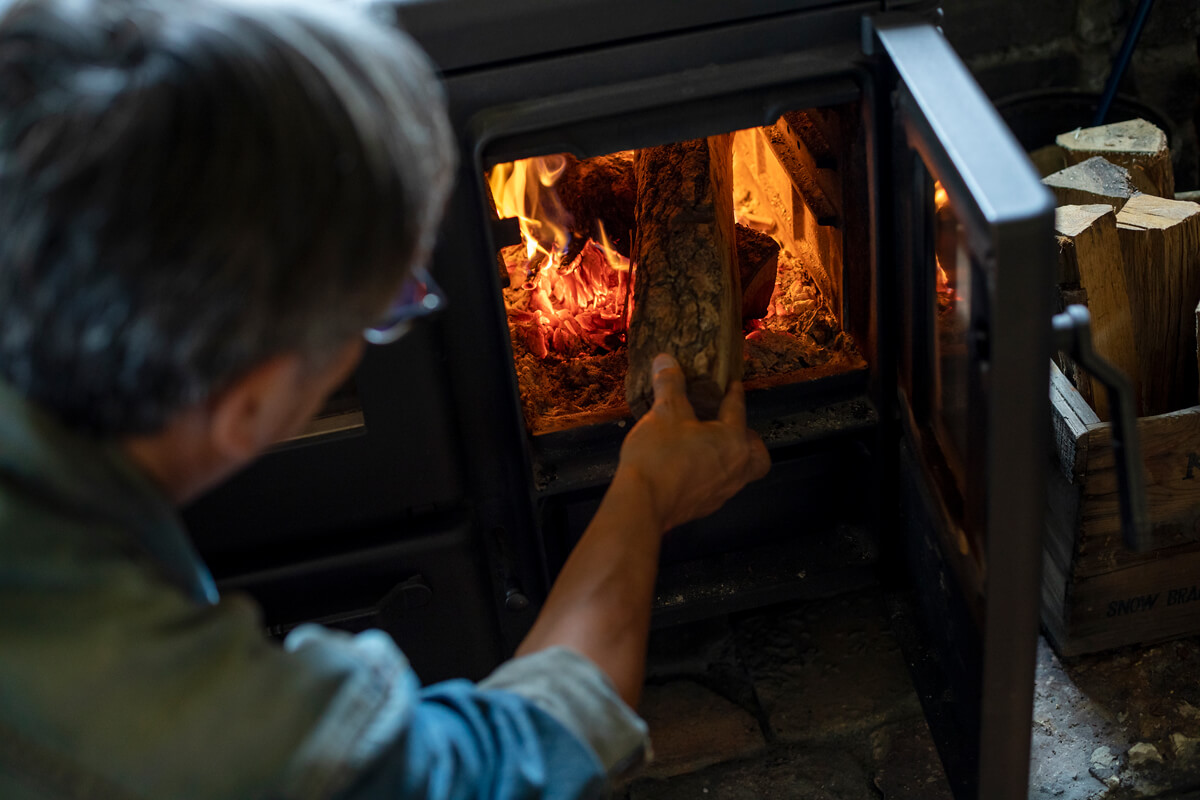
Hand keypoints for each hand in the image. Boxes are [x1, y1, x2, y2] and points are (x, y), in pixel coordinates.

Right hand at [616, 353, 769, 531]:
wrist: (643, 504)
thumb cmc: (661, 454)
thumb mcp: (664, 412)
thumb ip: (670, 384)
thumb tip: (665, 359)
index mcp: (733, 440)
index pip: (737, 409)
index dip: (733, 393)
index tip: (733, 383)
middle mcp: (736, 468)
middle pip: (756, 452)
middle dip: (746, 436)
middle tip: (728, 424)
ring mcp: (722, 492)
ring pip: (740, 471)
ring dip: (730, 456)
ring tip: (708, 444)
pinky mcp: (704, 507)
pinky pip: (718, 485)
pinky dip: (711, 472)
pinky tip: (690, 466)